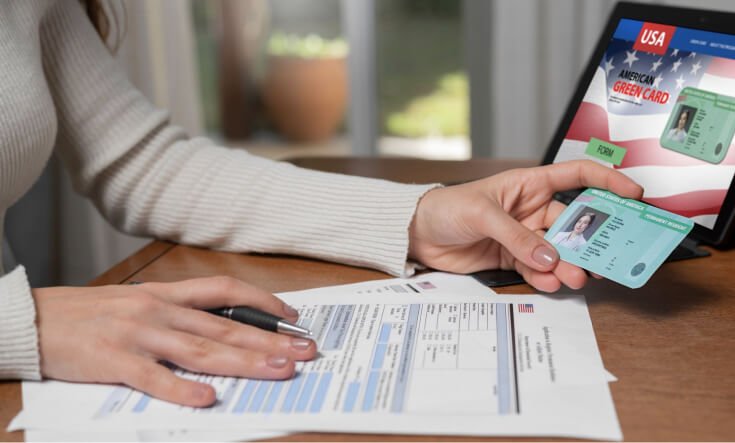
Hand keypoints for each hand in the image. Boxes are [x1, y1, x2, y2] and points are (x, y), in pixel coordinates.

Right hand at [33, 276, 316, 406]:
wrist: (33, 319)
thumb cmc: (89, 315)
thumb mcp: (138, 304)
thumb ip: (178, 315)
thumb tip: (222, 331)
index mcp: (166, 294)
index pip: (226, 292)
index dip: (263, 303)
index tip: (292, 318)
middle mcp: (159, 310)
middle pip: (224, 326)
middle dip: (269, 340)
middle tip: (305, 351)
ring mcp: (138, 334)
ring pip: (201, 349)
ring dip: (244, 361)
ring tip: (278, 370)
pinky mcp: (113, 360)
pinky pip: (153, 377)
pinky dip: (181, 388)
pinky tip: (207, 397)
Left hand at [408, 160, 642, 291]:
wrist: (418, 234)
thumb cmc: (446, 207)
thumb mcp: (482, 214)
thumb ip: (516, 236)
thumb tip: (548, 257)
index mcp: (529, 184)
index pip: (577, 175)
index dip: (608, 181)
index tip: (633, 194)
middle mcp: (532, 210)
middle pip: (573, 223)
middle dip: (590, 239)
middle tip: (604, 256)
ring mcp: (524, 236)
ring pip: (558, 251)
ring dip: (569, 264)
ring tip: (575, 277)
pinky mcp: (512, 259)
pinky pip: (538, 269)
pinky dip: (546, 277)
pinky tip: (550, 281)